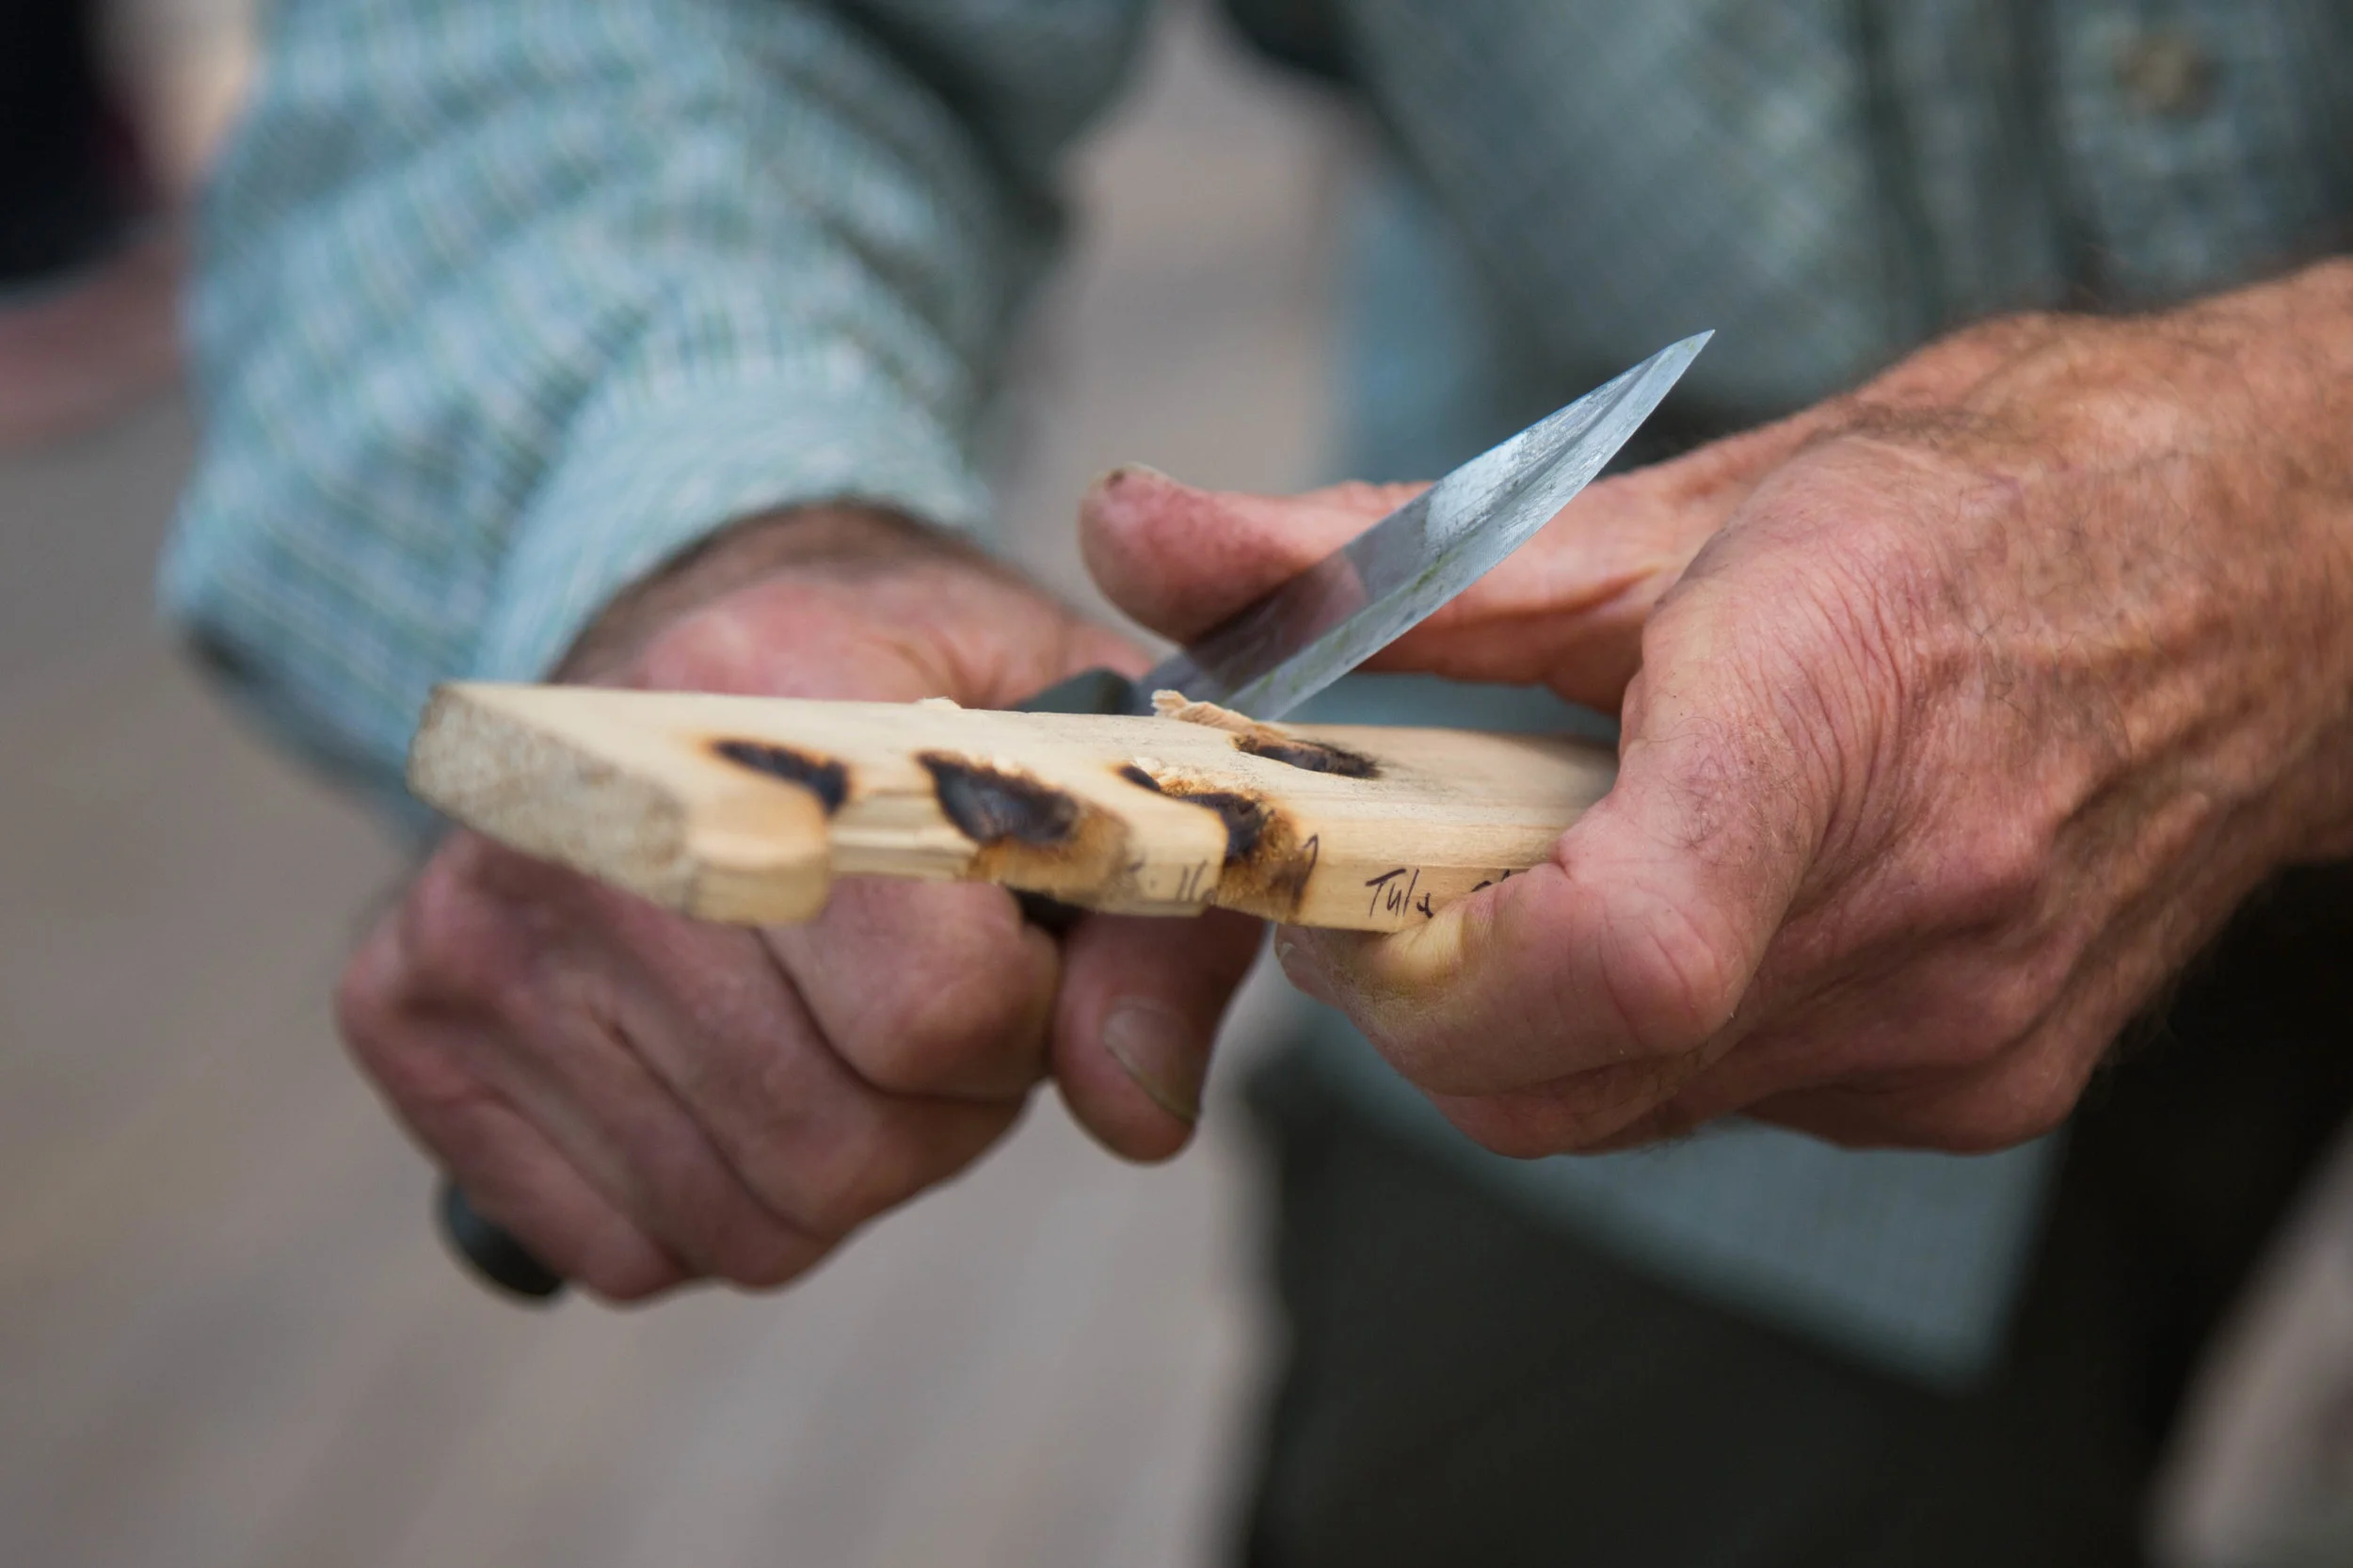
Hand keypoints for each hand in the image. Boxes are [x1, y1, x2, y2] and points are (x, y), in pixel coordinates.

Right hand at [338, 508, 1261, 1299]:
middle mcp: (589, 804)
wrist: (702, 630)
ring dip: (837, 1162)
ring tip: (830, 1021)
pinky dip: (712, 1197)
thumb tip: (1137, 1117)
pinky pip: (627, 1250)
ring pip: (746, 1222)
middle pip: (844, 1143)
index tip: (1013, 948)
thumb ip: (1154, 927)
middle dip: (941, 1111)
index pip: (939, 1010)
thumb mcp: (1073, 754)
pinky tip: (721, 1062)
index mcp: (770, 698)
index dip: (1022, 1020)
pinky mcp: (405, 1008)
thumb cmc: (911, 699)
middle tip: (927, 1001)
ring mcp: (475, 911)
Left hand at [1083, 260, 2352, 1155]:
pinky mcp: (1980, 1090)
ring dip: (1529, 1013)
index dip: (1414, 964)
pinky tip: (1704, 902)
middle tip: (1412, 863)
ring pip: (1622, 1114)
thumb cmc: (1959, 505)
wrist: (2254, 573)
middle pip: (1553, 1082)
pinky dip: (1651, 1031)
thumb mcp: (1651, 499)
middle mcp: (1914, 915)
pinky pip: (1726, 1108)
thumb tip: (1133, 533)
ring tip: (1571, 852)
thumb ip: (1370, 554)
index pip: (1605, 960)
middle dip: (1417, 998)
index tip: (1349, 887)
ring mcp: (1957, 1032)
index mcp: (1828, 718)